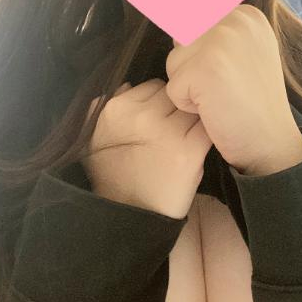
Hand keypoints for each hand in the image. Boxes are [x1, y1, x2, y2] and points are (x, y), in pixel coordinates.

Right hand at [80, 79, 212, 218]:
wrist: (131, 217)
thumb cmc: (115, 176)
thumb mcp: (94, 137)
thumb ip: (108, 106)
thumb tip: (128, 84)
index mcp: (114, 109)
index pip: (152, 86)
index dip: (159, 103)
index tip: (158, 121)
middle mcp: (139, 116)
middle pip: (175, 95)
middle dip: (176, 109)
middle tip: (173, 132)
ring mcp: (166, 131)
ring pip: (192, 108)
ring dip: (192, 122)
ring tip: (185, 141)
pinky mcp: (189, 150)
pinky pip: (207, 128)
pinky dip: (206, 136)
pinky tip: (198, 149)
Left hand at [165, 4, 301, 174]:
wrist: (272, 141)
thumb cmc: (253, 102)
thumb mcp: (245, 52)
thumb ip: (218, 31)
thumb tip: (176, 12)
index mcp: (245, 14)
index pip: (194, 20)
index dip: (200, 55)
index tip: (225, 74)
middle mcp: (235, 19)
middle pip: (182, 40)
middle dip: (192, 70)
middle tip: (225, 88)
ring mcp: (221, 41)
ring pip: (174, 62)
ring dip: (189, 86)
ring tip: (221, 97)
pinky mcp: (204, 67)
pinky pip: (174, 87)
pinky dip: (188, 105)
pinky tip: (216, 109)